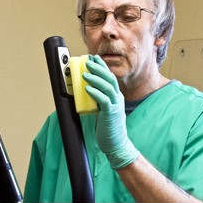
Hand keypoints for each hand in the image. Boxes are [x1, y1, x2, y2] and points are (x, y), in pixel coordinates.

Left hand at [82, 55, 139, 169]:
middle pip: (110, 79)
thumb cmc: (108, 127)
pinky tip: (87, 88)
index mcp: (116, 96)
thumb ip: (99, 99)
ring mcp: (116, 106)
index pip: (110, 77)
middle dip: (99, 68)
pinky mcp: (111, 113)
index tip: (94, 58)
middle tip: (88, 61)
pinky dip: (95, 93)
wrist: (116, 144)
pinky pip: (103, 100)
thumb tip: (87, 89)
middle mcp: (118, 98)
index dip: (102, 67)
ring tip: (85, 73)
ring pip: (107, 87)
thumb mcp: (103, 109)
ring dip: (95, 79)